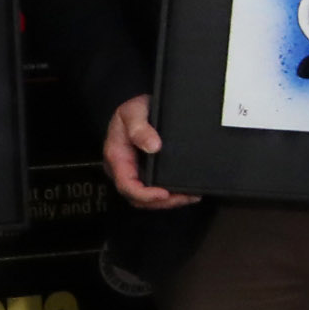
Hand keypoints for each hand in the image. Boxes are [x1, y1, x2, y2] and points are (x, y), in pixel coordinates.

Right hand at [102, 94, 199, 209]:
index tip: (164, 194)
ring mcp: (135, 173)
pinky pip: (156, 190)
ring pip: (148, 198)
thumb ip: (140, 127)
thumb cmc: (133, 110)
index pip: (126, 185)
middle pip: (138, 198)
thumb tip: (153, 147)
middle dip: (162, 202)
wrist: (140, 107)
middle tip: (187, 197)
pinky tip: (188, 192)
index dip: (145, 194)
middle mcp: (124, 170)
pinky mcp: (146, 173)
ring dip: (170, 201)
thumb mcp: (133, 111)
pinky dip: (171, 195)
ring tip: (191, 196)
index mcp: (117, 158)